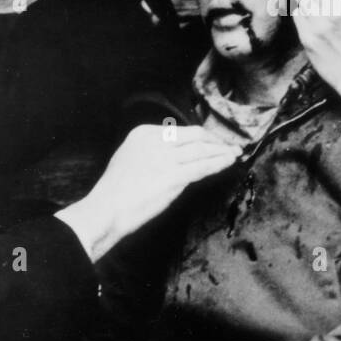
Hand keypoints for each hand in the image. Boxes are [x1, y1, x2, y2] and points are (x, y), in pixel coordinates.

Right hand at [56, 124, 238, 261]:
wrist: (106, 210)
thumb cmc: (115, 192)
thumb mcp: (130, 159)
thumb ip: (153, 153)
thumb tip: (178, 157)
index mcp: (144, 133)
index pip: (180, 131)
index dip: (201, 136)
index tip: (212, 140)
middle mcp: (156, 141)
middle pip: (195, 136)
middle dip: (215, 141)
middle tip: (229, 145)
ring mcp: (166, 158)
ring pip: (202, 150)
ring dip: (222, 151)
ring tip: (235, 153)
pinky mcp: (174, 176)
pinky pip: (203, 166)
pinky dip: (219, 163)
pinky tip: (229, 162)